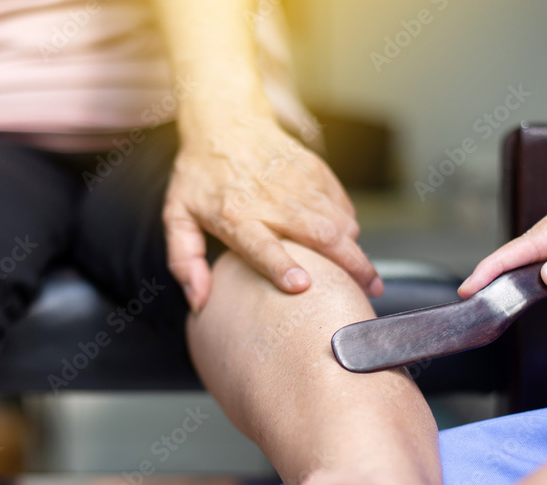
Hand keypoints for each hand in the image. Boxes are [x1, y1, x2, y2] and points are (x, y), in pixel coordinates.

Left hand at [163, 120, 381, 310]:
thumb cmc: (201, 174)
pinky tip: (347, 244)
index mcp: (236, 216)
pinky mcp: (316, 172)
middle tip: (369, 292)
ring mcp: (298, 185)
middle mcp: (272, 201)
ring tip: (368, 279)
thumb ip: (184, 260)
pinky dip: (349, 228)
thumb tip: (200, 300)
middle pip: (319, 236)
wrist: (226, 121)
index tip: (303, 285)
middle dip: (349, 266)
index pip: (262, 245)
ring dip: (358, 252)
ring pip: (340, 223)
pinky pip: (343, 207)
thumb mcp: (177, 215)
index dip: (283, 266)